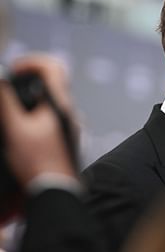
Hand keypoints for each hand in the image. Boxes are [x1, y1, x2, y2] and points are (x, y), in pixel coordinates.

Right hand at [0, 54, 76, 186]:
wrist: (56, 190)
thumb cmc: (37, 161)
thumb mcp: (15, 129)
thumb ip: (6, 102)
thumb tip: (0, 80)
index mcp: (60, 104)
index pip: (53, 67)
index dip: (31, 62)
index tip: (12, 70)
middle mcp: (69, 110)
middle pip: (52, 80)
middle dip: (29, 76)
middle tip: (10, 83)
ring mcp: (69, 123)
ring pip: (51, 98)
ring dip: (30, 94)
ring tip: (12, 104)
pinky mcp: (65, 134)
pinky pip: (51, 113)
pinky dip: (35, 109)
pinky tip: (20, 123)